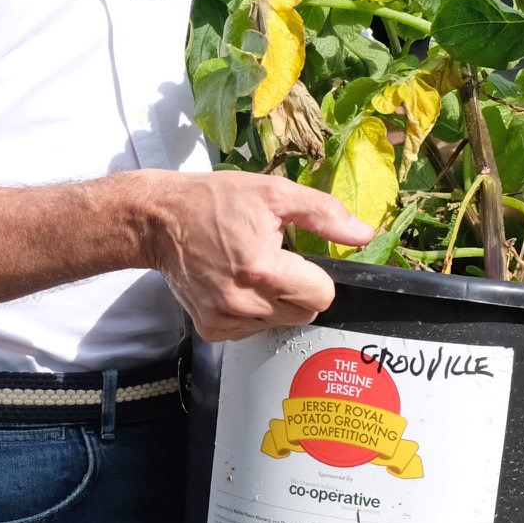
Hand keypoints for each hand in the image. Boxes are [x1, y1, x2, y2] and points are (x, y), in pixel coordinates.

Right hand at [145, 171, 372, 342]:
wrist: (159, 221)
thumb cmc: (214, 201)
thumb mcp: (273, 193)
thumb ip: (324, 214)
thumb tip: (363, 234)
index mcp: (263, 268)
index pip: (322, 295)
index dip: (317, 276)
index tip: (298, 259)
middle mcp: (244, 302)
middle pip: (305, 313)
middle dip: (299, 289)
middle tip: (275, 262)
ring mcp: (225, 319)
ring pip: (280, 323)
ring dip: (276, 302)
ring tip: (250, 271)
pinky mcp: (211, 329)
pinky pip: (252, 329)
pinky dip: (251, 311)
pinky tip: (234, 285)